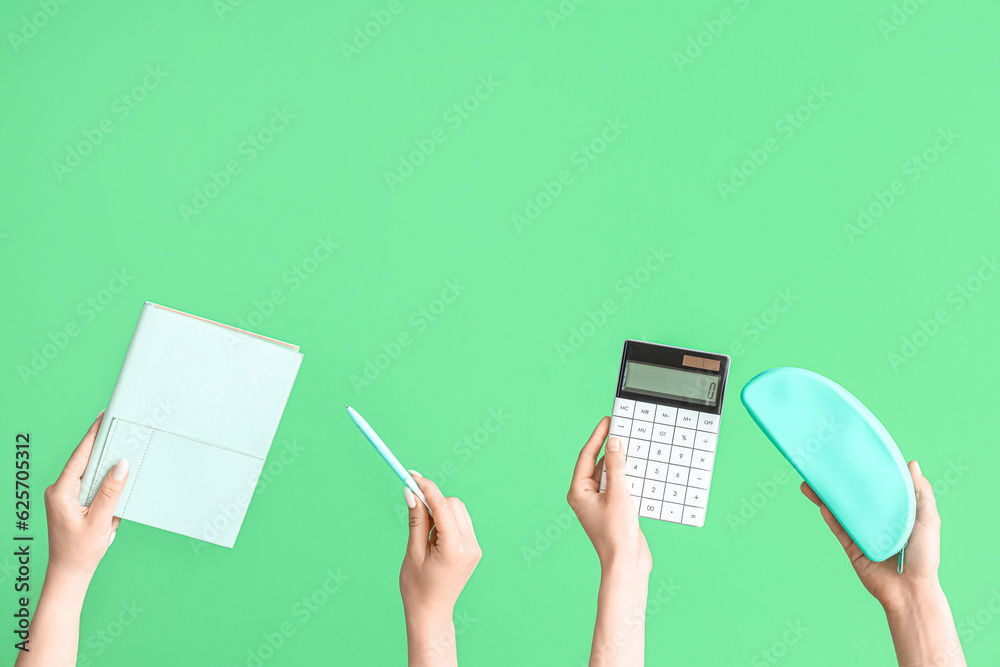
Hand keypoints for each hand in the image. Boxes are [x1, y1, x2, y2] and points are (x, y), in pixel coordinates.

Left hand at [44, 410, 128, 579]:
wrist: (70, 573)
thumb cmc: (81, 551)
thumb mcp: (100, 521)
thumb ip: (111, 491)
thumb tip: (121, 465)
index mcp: (61, 492)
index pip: (79, 457)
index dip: (92, 436)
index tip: (102, 417)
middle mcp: (60, 491)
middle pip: (85, 461)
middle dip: (103, 446)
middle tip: (120, 428)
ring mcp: (65, 497)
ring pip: (90, 473)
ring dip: (106, 466)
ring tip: (123, 451)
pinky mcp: (73, 503)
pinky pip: (91, 485)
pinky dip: (105, 481)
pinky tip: (117, 478)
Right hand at [400, 472, 481, 617]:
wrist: (431, 614)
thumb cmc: (417, 588)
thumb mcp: (413, 552)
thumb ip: (416, 520)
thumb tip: (412, 492)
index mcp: (454, 549)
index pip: (443, 507)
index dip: (427, 488)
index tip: (411, 476)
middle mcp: (470, 546)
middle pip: (454, 505)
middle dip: (433, 501)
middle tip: (413, 507)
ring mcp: (475, 548)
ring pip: (459, 511)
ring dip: (440, 511)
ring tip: (424, 534)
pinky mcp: (474, 549)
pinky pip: (461, 523)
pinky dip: (447, 521)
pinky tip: (433, 537)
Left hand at [567, 417, 650, 572]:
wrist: (626, 564)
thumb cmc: (617, 534)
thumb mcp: (618, 494)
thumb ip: (616, 467)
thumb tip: (614, 444)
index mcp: (578, 491)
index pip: (587, 456)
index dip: (598, 436)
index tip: (607, 421)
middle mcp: (585, 496)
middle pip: (596, 464)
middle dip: (609, 448)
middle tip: (621, 429)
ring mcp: (598, 504)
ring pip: (608, 475)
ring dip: (619, 463)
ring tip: (631, 446)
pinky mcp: (612, 511)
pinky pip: (617, 487)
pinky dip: (626, 477)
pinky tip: (637, 469)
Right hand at [800, 460, 939, 612]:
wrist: (910, 590)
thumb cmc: (924, 556)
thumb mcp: (928, 520)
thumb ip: (921, 493)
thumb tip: (912, 464)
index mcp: (897, 511)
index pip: (881, 487)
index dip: (870, 471)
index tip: (857, 454)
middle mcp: (878, 520)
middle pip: (856, 496)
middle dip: (841, 481)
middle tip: (826, 463)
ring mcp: (863, 533)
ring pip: (842, 510)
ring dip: (826, 496)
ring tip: (810, 482)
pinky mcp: (852, 546)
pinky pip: (839, 528)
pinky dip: (830, 516)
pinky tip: (821, 502)